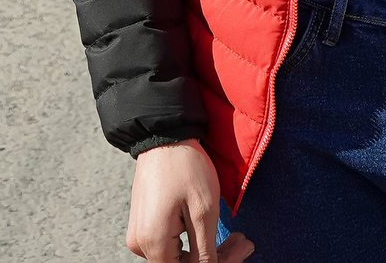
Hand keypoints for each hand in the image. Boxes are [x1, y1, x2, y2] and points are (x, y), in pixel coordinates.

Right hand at [125, 140, 253, 261]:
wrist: (164, 135)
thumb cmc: (186, 169)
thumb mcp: (204, 213)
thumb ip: (205, 254)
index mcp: (154, 244)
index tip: (242, 251)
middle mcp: (140, 244)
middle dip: (218, 258)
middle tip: (244, 243)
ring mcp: (140, 235)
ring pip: (179, 258)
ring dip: (208, 250)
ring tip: (236, 238)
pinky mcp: (144, 225)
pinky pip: (171, 245)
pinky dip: (194, 240)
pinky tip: (212, 228)